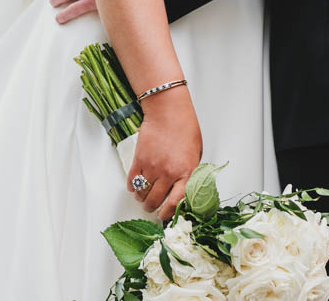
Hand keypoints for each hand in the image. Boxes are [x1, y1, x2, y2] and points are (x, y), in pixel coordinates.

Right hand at [127, 86, 201, 221]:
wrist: (168, 110)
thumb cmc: (185, 128)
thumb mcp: (196, 153)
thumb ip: (189, 172)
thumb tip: (182, 188)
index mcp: (186, 172)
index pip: (176, 202)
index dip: (168, 213)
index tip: (165, 216)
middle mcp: (168, 172)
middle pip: (155, 200)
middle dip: (152, 208)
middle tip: (151, 208)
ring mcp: (152, 166)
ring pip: (142, 192)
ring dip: (141, 198)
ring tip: (143, 198)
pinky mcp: (139, 159)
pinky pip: (132, 180)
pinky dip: (132, 187)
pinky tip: (135, 187)